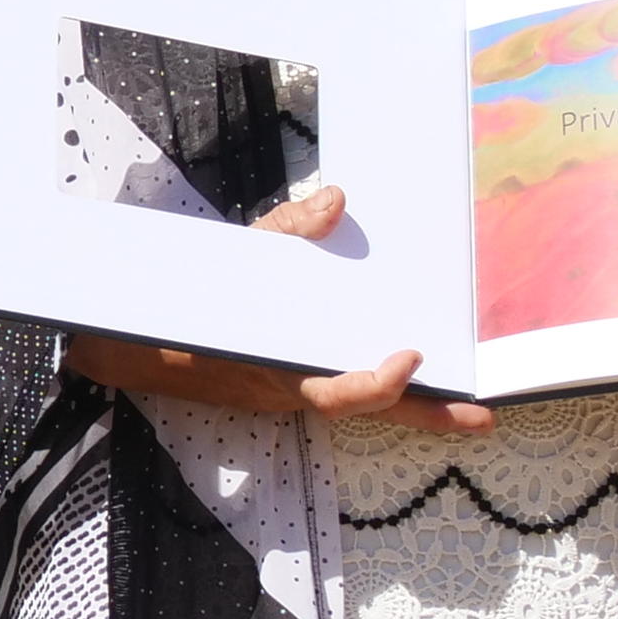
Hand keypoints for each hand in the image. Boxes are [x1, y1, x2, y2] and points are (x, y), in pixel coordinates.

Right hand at [58, 183, 496, 435]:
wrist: (133, 350)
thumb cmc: (186, 307)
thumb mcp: (230, 261)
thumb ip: (284, 233)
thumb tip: (336, 201)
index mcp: (275, 370)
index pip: (335, 392)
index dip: (378, 382)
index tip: (411, 356)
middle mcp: (292, 390)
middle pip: (369, 411)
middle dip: (427, 415)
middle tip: (484, 417)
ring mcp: (296, 391)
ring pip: (365, 403)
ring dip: (416, 404)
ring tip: (470, 404)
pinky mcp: (295, 383)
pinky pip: (347, 386)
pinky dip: (383, 380)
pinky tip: (417, 368)